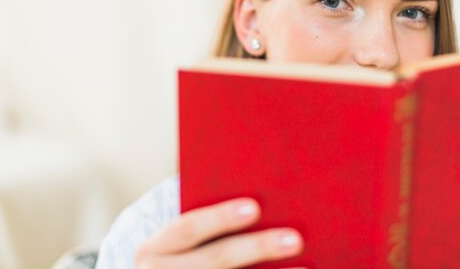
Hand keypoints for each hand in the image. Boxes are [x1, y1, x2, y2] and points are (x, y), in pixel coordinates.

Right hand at [135, 197, 303, 268]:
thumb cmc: (186, 250)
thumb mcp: (182, 239)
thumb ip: (210, 220)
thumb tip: (262, 198)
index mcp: (155, 248)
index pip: (187, 228)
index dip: (220, 217)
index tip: (254, 207)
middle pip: (214, 260)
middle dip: (257, 248)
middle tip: (295, 239)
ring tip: (304, 267)